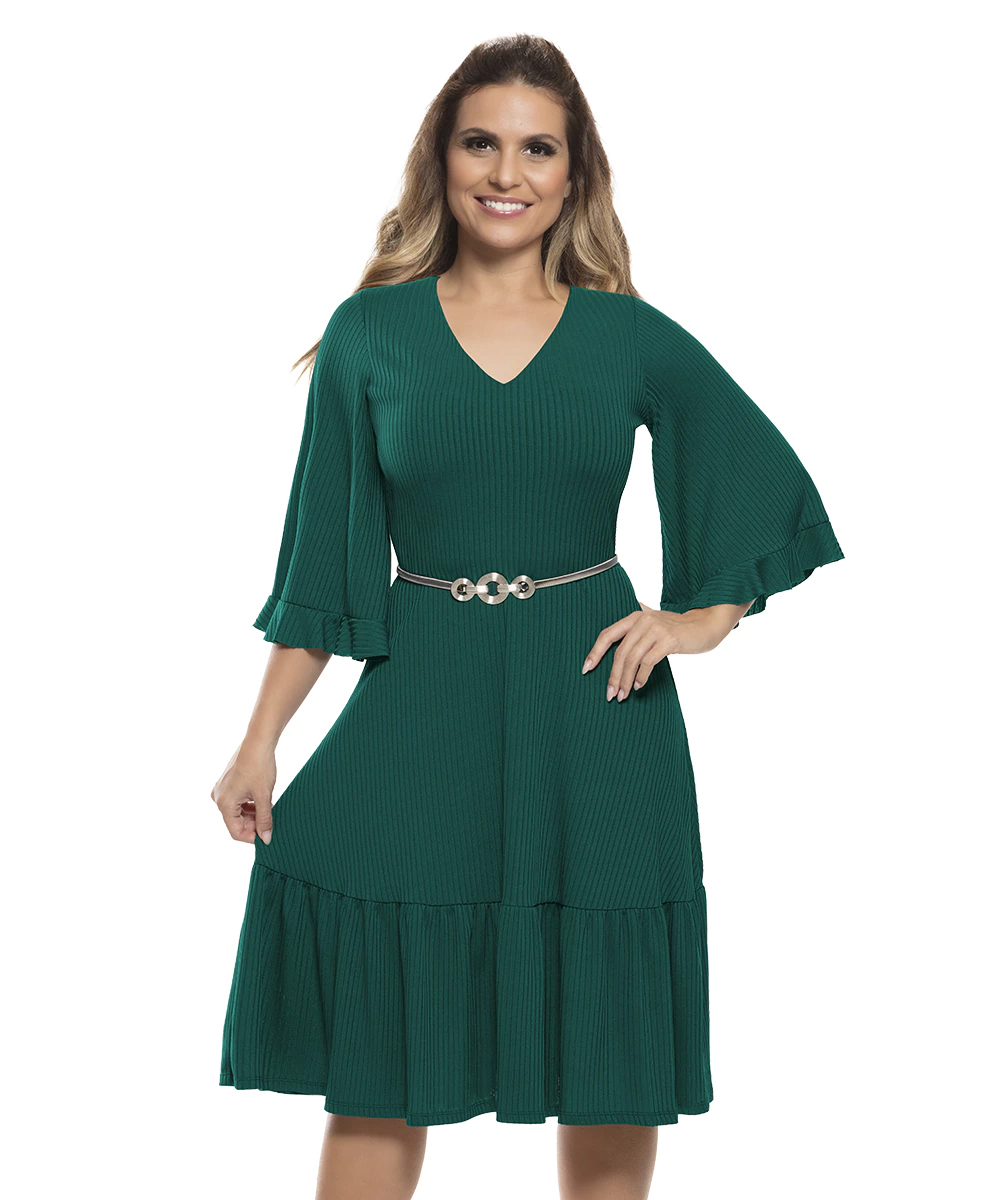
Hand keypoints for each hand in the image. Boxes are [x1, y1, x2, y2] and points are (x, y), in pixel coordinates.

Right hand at [211, 740, 277, 844]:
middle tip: (271, 823)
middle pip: (236, 822)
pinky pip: (238, 801)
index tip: (267, 837)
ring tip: (269, 811)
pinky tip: (263, 803)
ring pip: (238, 812)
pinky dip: (250, 805)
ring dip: (253, 815)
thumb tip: (266, 839)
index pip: (235, 831)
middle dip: (253, 825)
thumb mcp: (264, 796)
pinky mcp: (228, 783)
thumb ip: (264, 820)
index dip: (252, 837)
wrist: (258, 741)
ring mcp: (222, 790)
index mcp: (224, 803)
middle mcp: (219, 797)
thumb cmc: (259, 766)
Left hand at [581, 601, 743, 701]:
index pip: (607, 634)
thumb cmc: (675, 630)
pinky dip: (641, 676)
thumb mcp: (652, 626)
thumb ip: (635, 633)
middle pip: (620, 652)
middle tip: (609, 694)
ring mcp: (656, 629)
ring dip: (626, 680)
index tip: (585, 670)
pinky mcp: (669, 640)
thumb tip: (614, 657)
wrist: (703, 626)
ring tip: (623, 696)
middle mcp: (643, 620)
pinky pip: (649, 661)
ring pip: (632, 659)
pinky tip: (639, 687)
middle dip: (613, 676)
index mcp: (634, 617)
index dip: (595, 652)